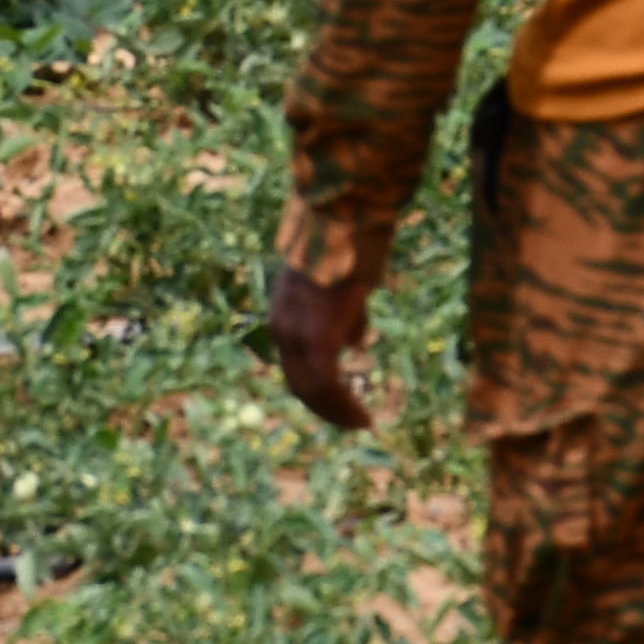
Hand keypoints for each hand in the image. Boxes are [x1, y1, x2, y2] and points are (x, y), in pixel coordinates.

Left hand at [263, 258, 375, 433]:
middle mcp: (282, 328)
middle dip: (325, 407)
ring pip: (311, 388)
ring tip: (359, 423)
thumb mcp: (342, 285)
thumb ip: (344, 316)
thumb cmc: (350, 244)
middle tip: (350, 422)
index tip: (341, 402)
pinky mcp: (317, 336)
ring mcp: (296, 333)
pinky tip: (361, 416)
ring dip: (335, 411)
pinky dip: (342, 404)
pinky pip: (327, 382)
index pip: (296, 364)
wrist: (344, 220)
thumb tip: (355, 342)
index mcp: (284, 315)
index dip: (318, 389)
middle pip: (298, 383)